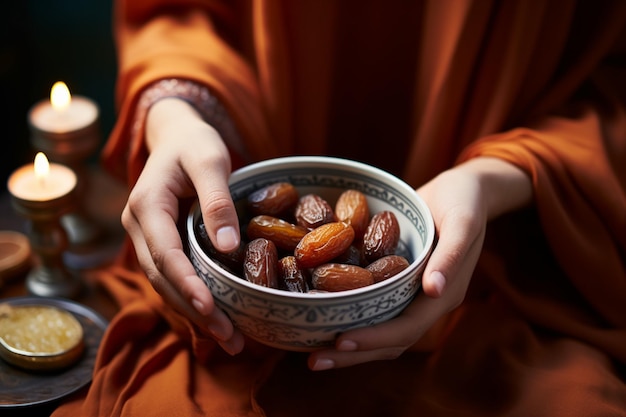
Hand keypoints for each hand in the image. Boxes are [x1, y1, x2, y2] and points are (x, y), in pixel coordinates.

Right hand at [121, 98, 244, 354]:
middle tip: (229, 337)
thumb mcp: (210, 160)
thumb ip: (217, 201)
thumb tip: (229, 246)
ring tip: (229, 338)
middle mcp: (139, 227)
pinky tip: (217, 318)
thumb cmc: (194, 143)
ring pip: (166, 283)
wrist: (176, 136)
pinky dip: (193, 298)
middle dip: (194, 310)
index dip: (186, 284)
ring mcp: (147, 237)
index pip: (165, 253)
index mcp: (146, 205)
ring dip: (194, 312)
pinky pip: (173, 277)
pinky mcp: (160, 243)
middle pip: (163, 278)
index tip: (209, 309)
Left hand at [308, 157, 531, 369]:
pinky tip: (326, 321)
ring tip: (313, 354)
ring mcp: (415, 298)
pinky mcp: (401, 286)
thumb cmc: (464, 200)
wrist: (465, 191)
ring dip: (350, 349)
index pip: (408, 328)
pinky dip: (354, 321)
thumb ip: (452, 254)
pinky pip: (377, 311)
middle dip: (353, 354)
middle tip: (313, 361)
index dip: (376, 338)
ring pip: (382, 333)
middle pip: (390, 341)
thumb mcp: (463, 219)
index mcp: (445, 294)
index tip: (341, 341)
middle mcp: (429, 303)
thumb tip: (435, 290)